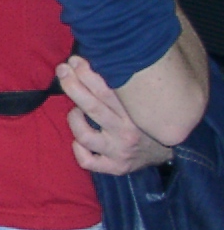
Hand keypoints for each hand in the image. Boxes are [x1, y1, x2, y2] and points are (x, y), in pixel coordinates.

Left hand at [58, 55, 175, 173]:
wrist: (166, 155)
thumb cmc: (145, 122)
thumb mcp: (139, 104)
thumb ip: (119, 90)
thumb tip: (93, 64)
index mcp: (135, 114)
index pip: (108, 91)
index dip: (88, 74)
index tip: (75, 61)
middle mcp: (127, 132)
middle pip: (94, 107)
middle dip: (73, 86)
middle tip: (63, 70)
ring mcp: (119, 152)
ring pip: (85, 135)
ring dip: (74, 119)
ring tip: (75, 112)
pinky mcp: (114, 168)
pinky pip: (87, 161)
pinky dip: (78, 150)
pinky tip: (78, 142)